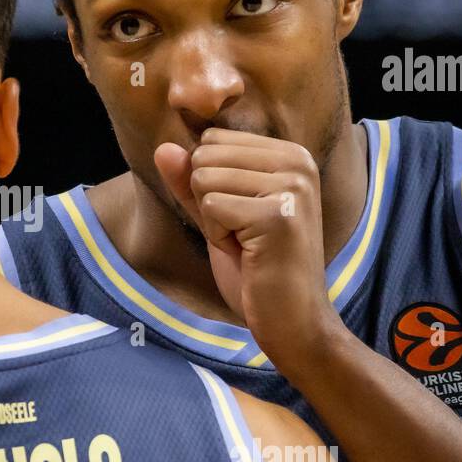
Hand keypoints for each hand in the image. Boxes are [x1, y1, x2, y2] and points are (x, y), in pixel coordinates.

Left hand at [154, 128, 342, 364]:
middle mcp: (298, 162)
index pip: (212, 140)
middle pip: (205, 156)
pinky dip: (218, 237)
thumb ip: (190, 182)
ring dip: (214, 221)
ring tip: (248, 245)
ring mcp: (292, 186)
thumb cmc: (257, 271)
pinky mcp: (277, 214)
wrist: (292, 322)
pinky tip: (249, 254)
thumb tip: (163, 148)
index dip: (212, 185)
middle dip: (209, 202)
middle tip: (244, 236)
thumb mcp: (217, 218)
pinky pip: (210, 207)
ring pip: (204, 179)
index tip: (244, 218)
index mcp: (290, 155)